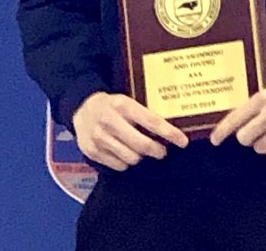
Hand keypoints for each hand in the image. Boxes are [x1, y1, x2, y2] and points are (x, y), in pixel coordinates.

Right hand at [72, 92, 187, 170]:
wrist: (82, 107)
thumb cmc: (112, 105)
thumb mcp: (128, 101)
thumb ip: (144, 113)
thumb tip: (170, 129)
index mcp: (123, 105)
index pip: (152, 121)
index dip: (170, 133)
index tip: (183, 141)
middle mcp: (110, 121)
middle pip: (142, 145)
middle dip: (157, 150)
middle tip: (162, 151)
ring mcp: (99, 138)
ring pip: (131, 158)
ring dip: (141, 157)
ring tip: (141, 150)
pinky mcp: (92, 151)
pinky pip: (118, 165)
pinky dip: (126, 162)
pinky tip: (126, 153)